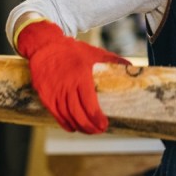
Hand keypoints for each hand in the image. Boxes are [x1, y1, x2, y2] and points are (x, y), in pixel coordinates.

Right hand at [15, 19, 129, 133]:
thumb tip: (130, 65)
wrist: (45, 45)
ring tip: (89, 131)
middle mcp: (67, 86)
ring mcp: (55, 92)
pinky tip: (72, 128)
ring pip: (68, 116)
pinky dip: (65, 124)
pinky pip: (56, 114)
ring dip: (79, 127)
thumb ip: (112, 60)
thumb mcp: (93, 52)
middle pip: (79, 114)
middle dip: (90, 126)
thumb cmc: (72, 50)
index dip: (97, 118)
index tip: (104, 124)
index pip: (90, 104)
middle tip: (99, 130)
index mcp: (81, 77)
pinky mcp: (46, 95)